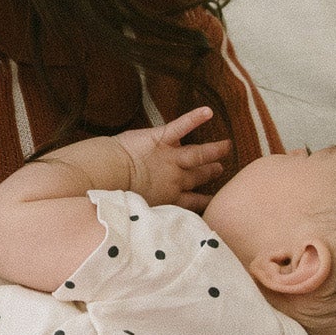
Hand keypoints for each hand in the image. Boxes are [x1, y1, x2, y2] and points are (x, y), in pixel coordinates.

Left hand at [107, 106, 231, 211]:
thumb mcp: (138, 209)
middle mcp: (175, 179)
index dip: (205, 201)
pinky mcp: (162, 138)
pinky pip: (182, 126)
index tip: (216, 201)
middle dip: (210, 173)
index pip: (193, 201)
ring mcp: (170, 158)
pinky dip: (195, 118)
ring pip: (198, 154)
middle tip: (220, 169)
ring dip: (213, 150)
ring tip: (227, 146)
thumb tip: (148, 223)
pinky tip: (208, 111)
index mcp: (169, 197)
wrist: (108, 172)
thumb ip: (149, 212)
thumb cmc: (116, 192)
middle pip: (198, 176)